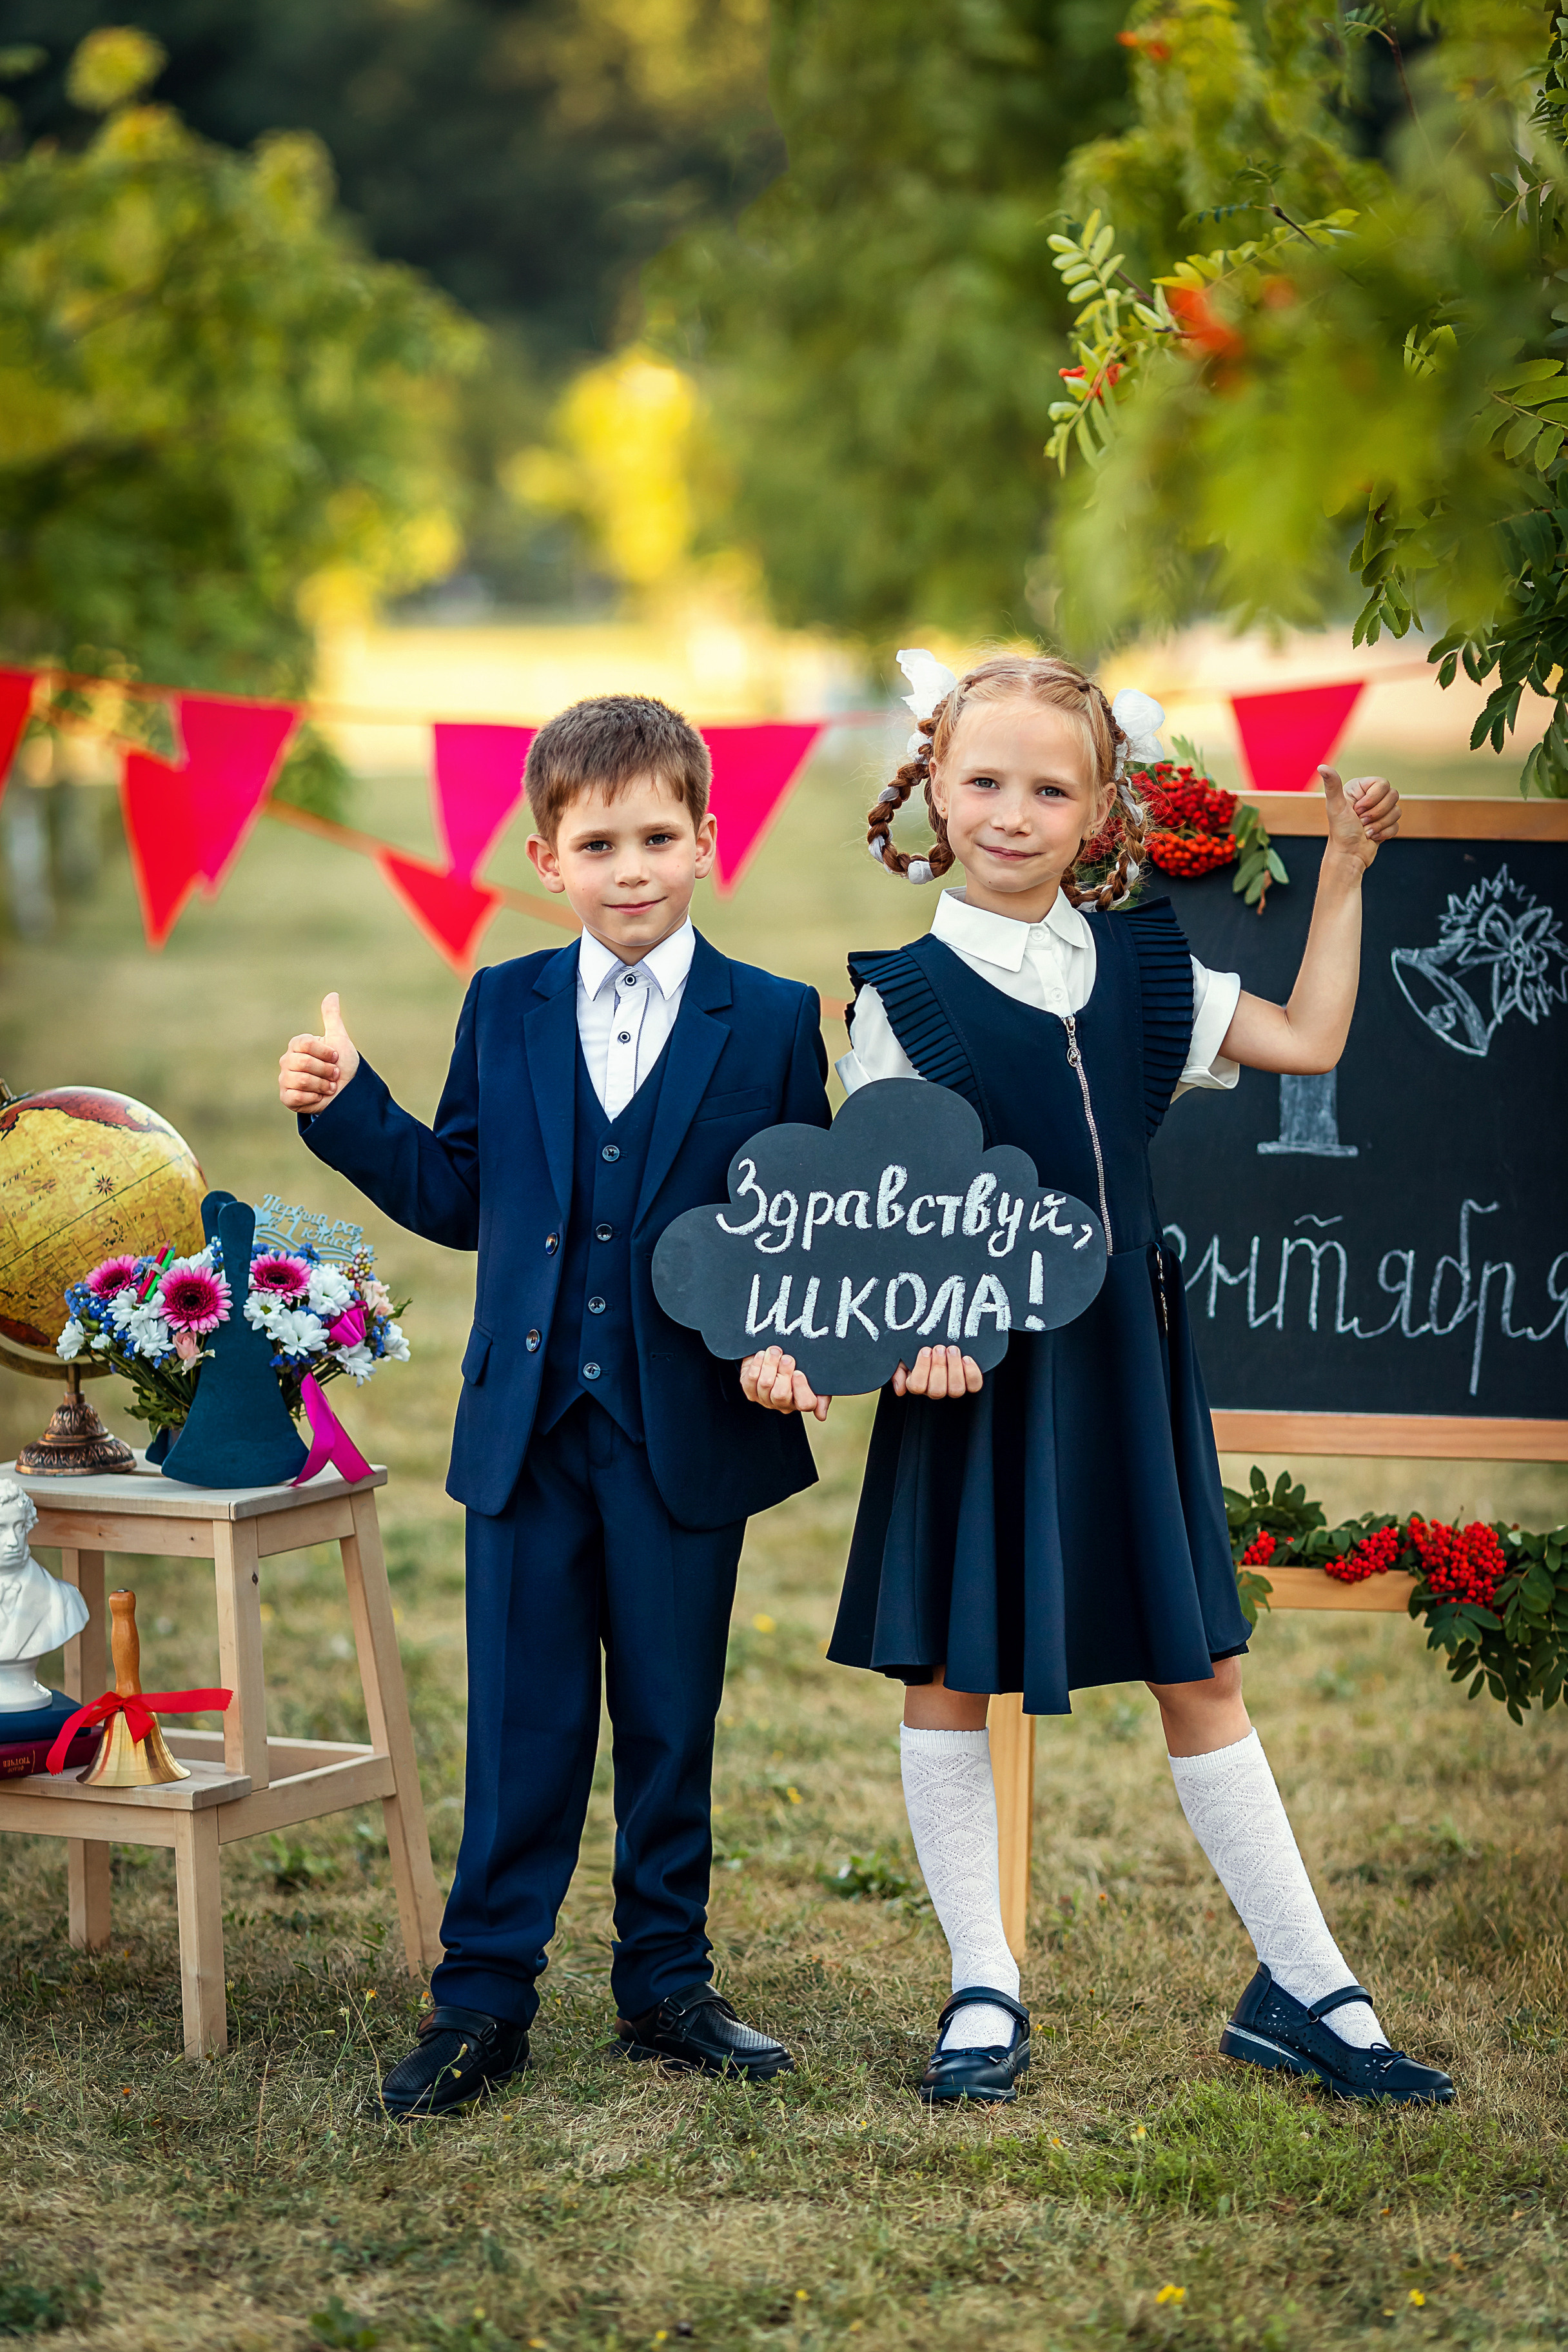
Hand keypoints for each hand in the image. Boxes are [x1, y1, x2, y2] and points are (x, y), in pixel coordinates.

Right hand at [278, 991, 360, 1113]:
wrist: (347, 1092)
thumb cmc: (343, 1065)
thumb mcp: (339, 1039)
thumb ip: (332, 1018)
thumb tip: (333, 994)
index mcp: (297, 1045)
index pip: (305, 1044)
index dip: (325, 1052)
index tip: (335, 1057)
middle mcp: (287, 1061)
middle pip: (303, 1062)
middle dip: (326, 1070)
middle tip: (334, 1074)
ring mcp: (285, 1079)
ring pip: (301, 1080)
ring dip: (322, 1085)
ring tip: (329, 1086)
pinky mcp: (286, 1097)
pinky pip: (296, 1096)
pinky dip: (313, 1098)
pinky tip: (319, 1097)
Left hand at [740, 1345, 831, 1420]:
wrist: (779, 1356)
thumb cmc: (799, 1367)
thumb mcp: (816, 1377)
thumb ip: (822, 1395)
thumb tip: (821, 1416)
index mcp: (802, 1401)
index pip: (805, 1404)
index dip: (801, 1388)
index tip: (799, 1372)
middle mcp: (783, 1404)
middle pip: (781, 1395)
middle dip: (783, 1372)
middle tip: (786, 1358)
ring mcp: (765, 1399)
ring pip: (765, 1385)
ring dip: (770, 1364)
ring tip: (775, 1352)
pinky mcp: (750, 1391)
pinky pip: (751, 1380)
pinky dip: (757, 1364)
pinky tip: (762, 1355)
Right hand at [892, 1344, 982, 1398]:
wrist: (941, 1343)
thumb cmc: (920, 1350)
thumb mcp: (903, 1357)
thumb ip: (898, 1371)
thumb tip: (900, 1389)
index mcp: (918, 1384)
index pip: (917, 1386)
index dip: (922, 1368)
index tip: (925, 1350)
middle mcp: (936, 1389)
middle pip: (937, 1390)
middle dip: (939, 1366)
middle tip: (939, 1348)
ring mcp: (953, 1387)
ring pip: (955, 1389)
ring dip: (954, 1367)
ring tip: (952, 1349)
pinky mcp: (970, 1383)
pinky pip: (974, 1385)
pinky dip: (971, 1372)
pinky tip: (966, 1358)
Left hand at [1320, 767, 1399, 869]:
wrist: (1348, 855)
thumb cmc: (1340, 831)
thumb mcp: (1335, 806)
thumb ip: (1332, 785)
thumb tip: (1322, 767)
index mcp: (1360, 788)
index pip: (1383, 784)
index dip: (1373, 799)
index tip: (1357, 810)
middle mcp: (1370, 797)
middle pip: (1393, 795)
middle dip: (1377, 813)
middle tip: (1361, 822)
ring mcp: (1379, 810)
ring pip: (1397, 811)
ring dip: (1379, 824)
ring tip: (1365, 830)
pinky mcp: (1385, 824)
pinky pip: (1397, 824)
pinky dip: (1384, 833)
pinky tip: (1371, 837)